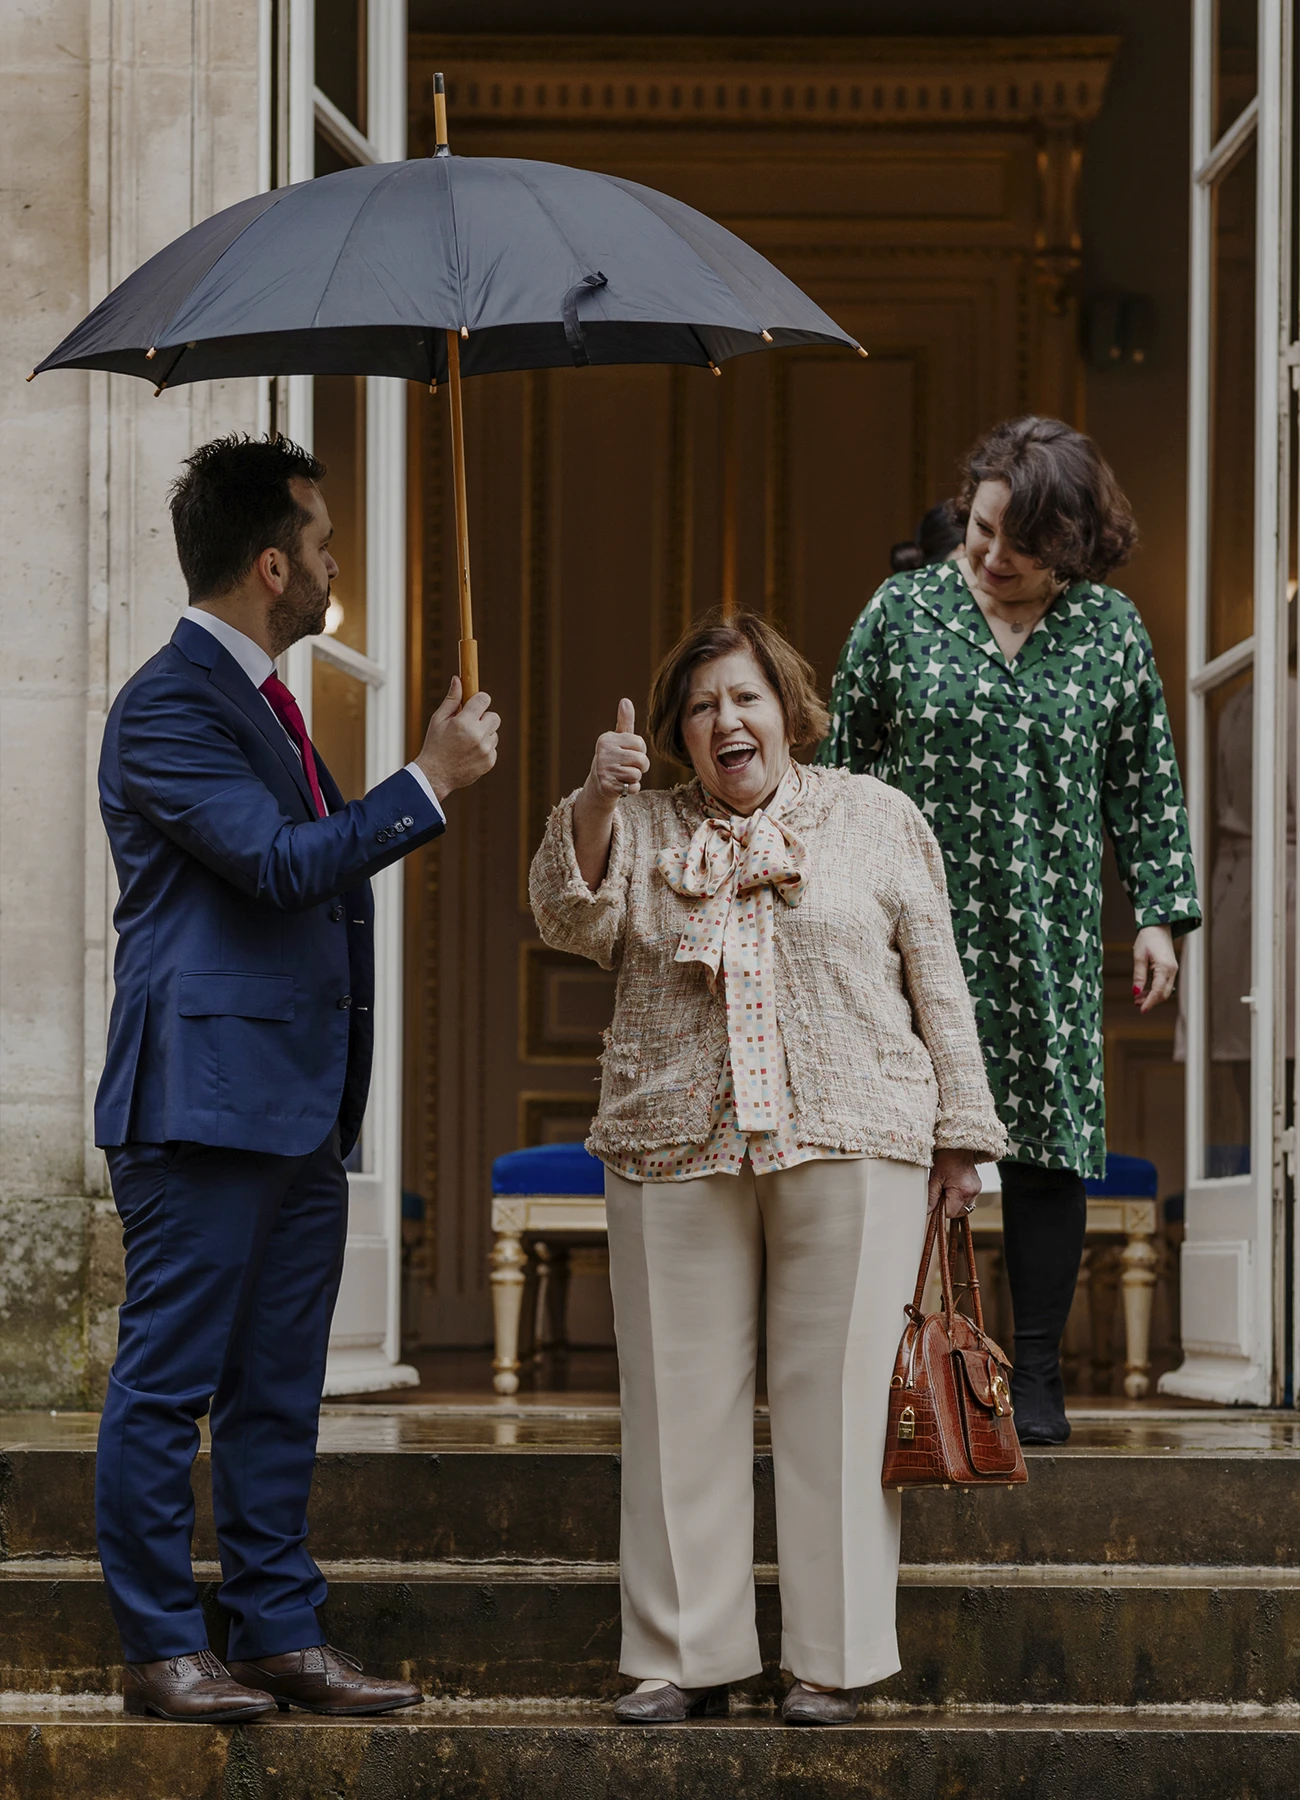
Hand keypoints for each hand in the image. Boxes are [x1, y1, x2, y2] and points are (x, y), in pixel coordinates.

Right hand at [415, 677, 499, 798]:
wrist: (435, 776)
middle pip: (494, 716)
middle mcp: (477, 735)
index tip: (474, 704)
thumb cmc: (434, 744)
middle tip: (470, 724)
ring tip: (467, 741)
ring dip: (484, 734)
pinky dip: (484, 748)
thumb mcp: (438, 720)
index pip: (484, 699)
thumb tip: (458, 679)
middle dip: (483, 717)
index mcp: (464, 722)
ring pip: (494, 732)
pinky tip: (470, 753)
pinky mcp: (490, 762)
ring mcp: (485, 750)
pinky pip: (493, 747)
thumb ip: (451, 699)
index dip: (479, 700)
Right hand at [583, 698, 649, 807]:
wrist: (598, 785)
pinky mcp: (607, 786)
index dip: (640, 751)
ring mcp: (604, 770)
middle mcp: (603, 753)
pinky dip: (632, 789)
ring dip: (635, 778)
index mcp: (607, 739)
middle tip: (628, 767)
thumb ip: (625, 721)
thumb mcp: (618, 739)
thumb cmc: (614, 758)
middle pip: (641, 759)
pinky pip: (633, 787)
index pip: (640, 743)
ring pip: (637, 774)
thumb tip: (625, 700)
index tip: (629, 753)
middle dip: (640, 766)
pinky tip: (622, 785)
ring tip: (623, 775)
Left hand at [927, 1149, 982, 1219]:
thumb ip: (931, 1197)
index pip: (950, 1213)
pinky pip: (968, 1200)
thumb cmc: (946, 1158)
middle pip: (958, 1212)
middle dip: (948, 1207)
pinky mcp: (978, 1187)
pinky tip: (954, 1188)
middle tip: (941, 1192)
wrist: (958, 1145)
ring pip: (964, 1208)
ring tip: (947, 1188)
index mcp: (963, 1191)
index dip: (940, 1209)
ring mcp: (977, 1190)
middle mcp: (973, 1192)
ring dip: (954, 1203)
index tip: (935, 1201)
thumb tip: (927, 1211)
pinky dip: (959, 1198)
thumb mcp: (935, 1177)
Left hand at [1133, 924, 1176, 1012]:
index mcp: (1165, 967)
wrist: (1159, 926)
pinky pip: (1165, 984)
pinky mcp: (1171, 969)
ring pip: (1165, 990)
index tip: (1141, 1010)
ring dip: (1153, 997)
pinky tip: (1144, 991)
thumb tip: (1135, 993)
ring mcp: (1173, 970)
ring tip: (1137, 999)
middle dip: (1151, 1001)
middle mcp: (1172, 971)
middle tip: (1136, 1004)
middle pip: (1164, 994)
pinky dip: (1156, 990)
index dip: (1150, 1002)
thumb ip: (1138, 976)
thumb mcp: (1139, 956)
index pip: (1158, 991)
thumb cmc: (1148, 938)